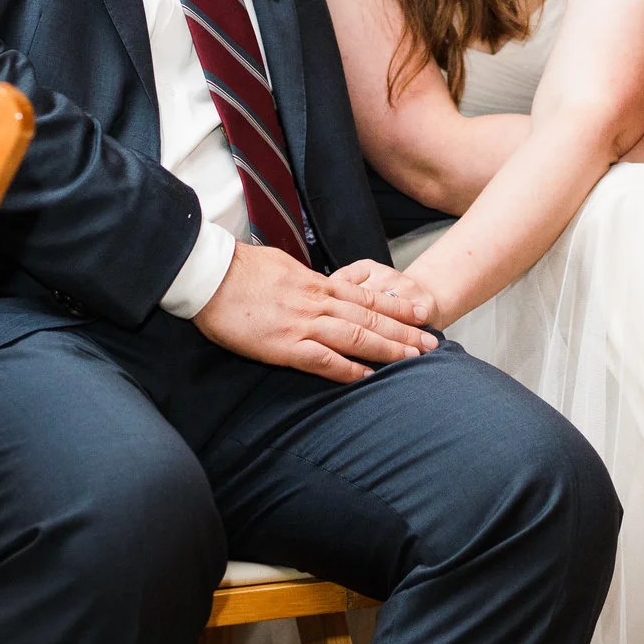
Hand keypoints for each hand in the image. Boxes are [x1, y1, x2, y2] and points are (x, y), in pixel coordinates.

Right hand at [192, 243, 435, 383]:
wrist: (210, 276)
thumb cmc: (241, 269)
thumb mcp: (282, 266)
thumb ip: (306, 280)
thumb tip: (319, 285)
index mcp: (316, 284)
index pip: (366, 296)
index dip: (396, 306)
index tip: (419, 313)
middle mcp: (317, 302)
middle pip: (371, 317)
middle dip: (404, 331)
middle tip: (432, 342)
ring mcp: (303, 323)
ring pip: (356, 336)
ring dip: (387, 349)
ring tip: (413, 360)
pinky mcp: (285, 345)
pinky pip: (323, 360)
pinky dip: (348, 369)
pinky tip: (367, 377)